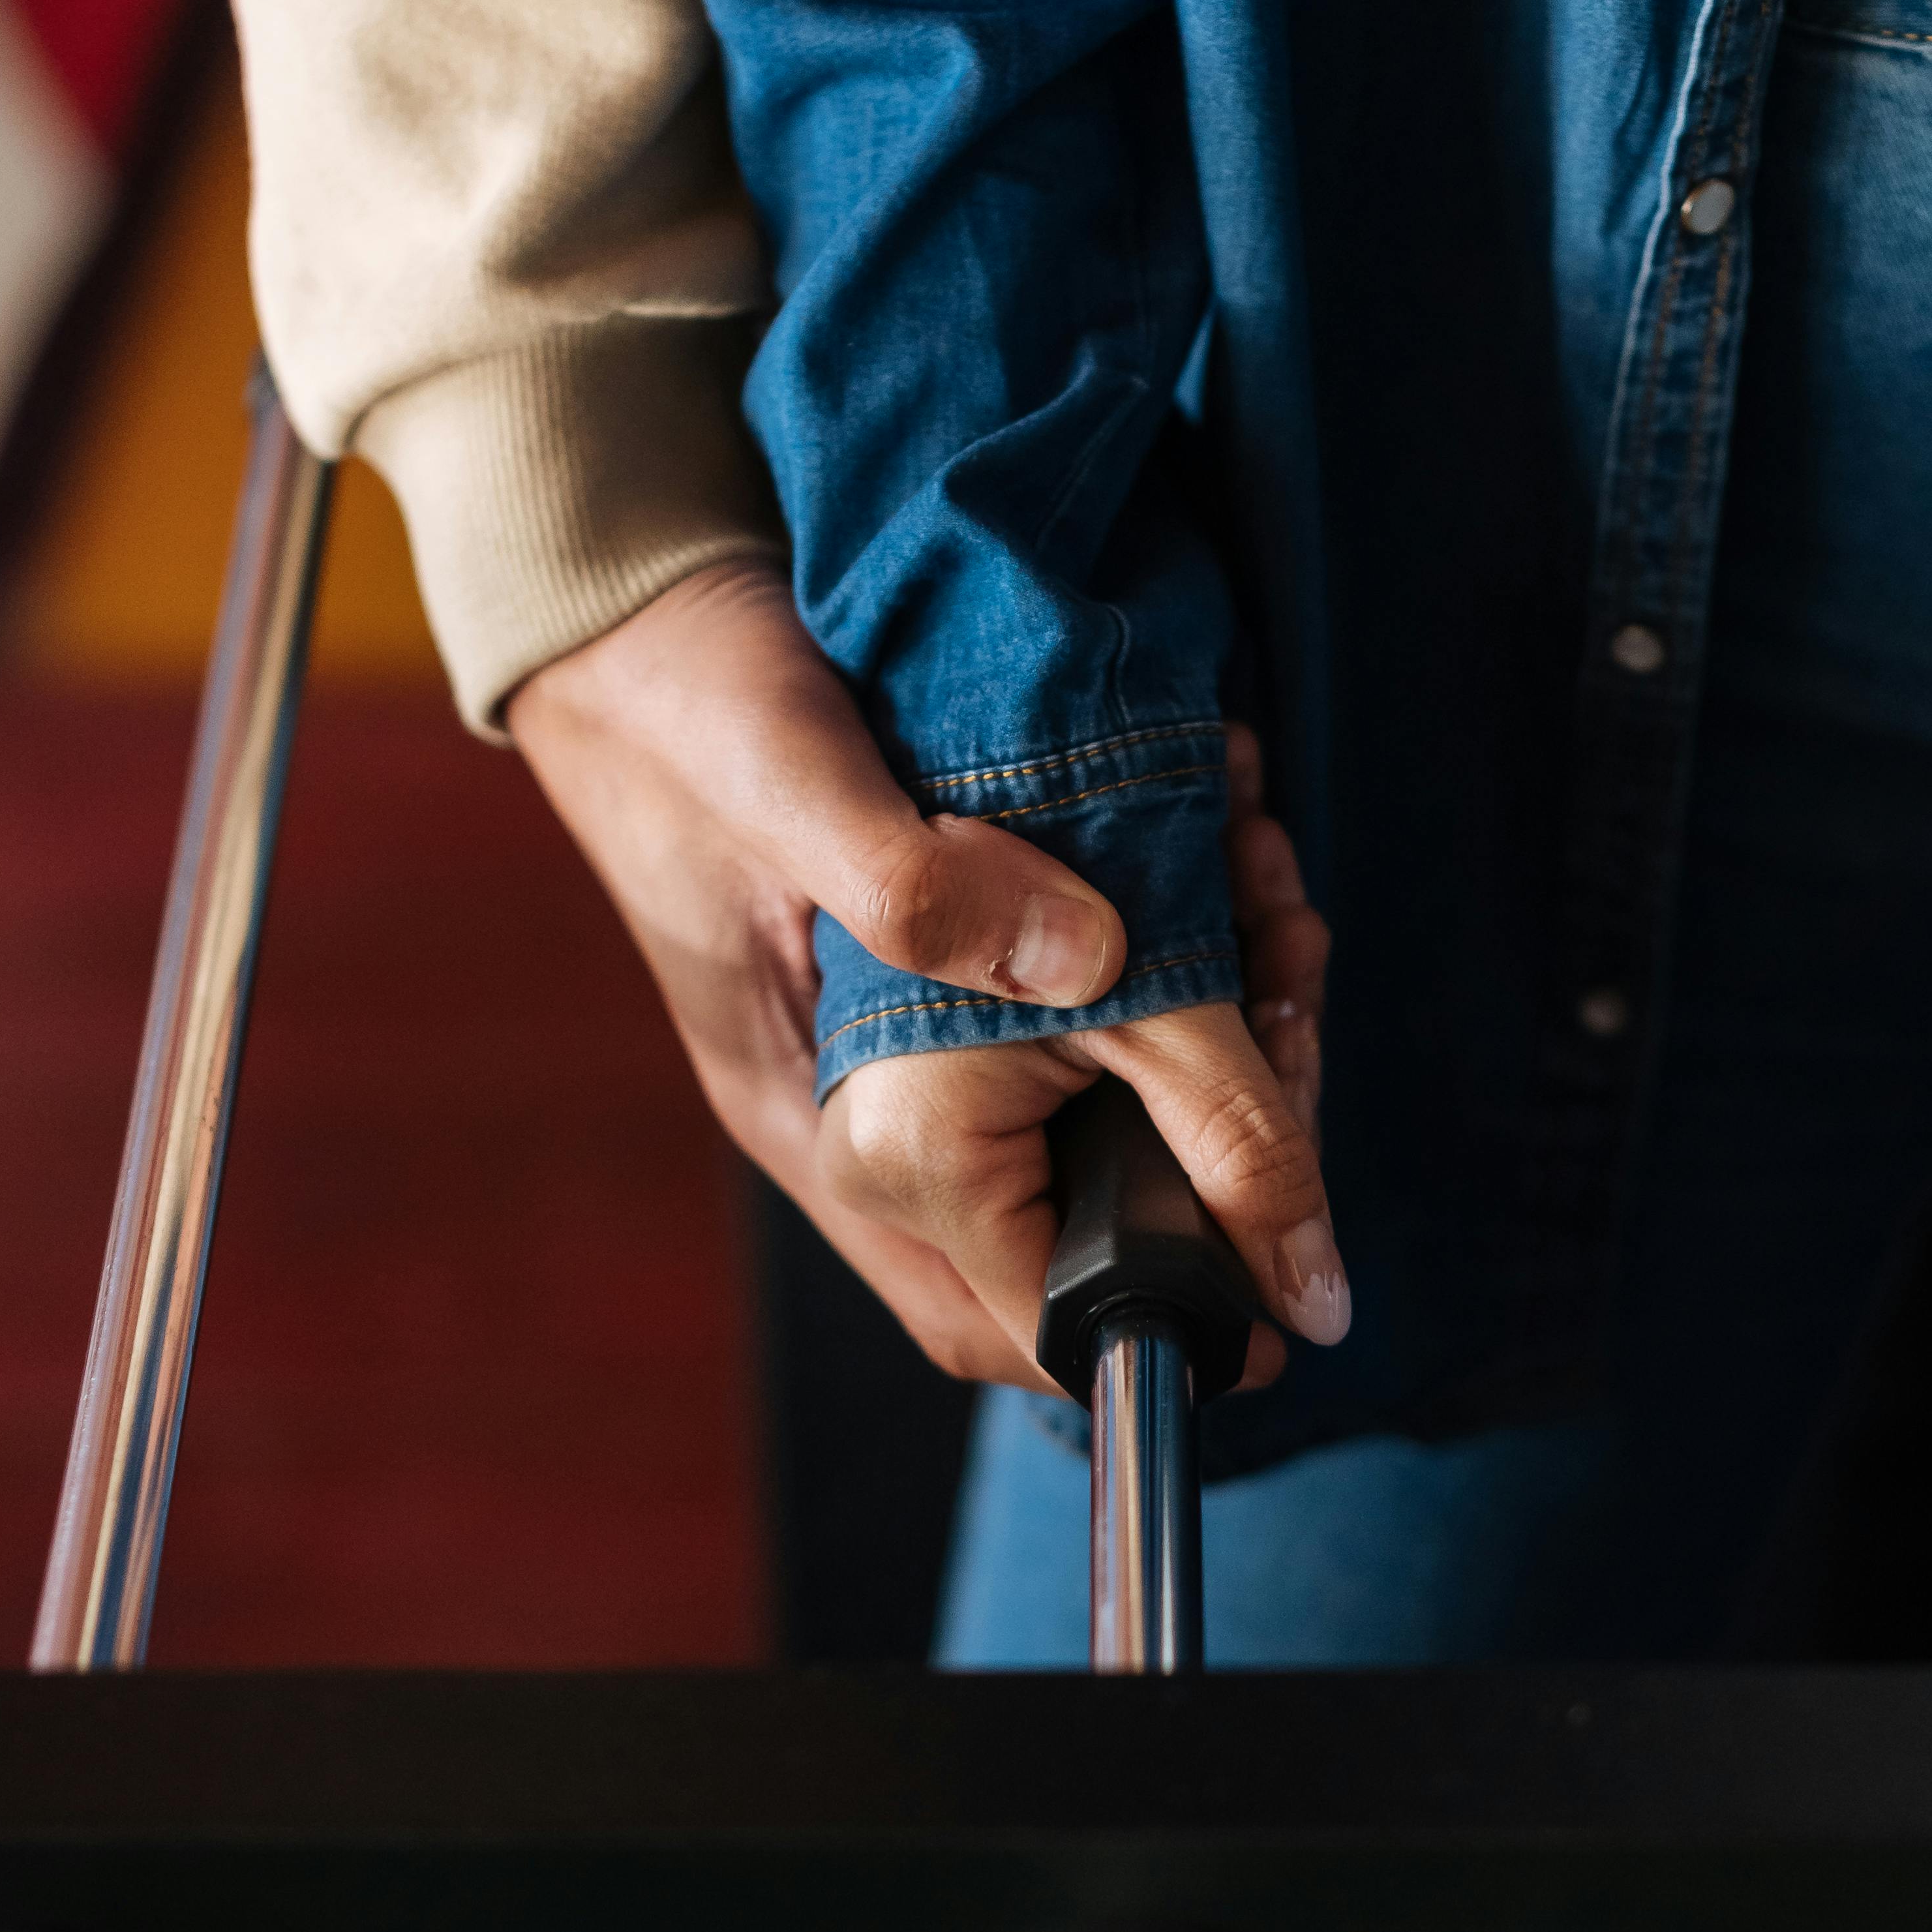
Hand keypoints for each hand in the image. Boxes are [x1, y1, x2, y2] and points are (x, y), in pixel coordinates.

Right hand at [508, 558, 1345, 1387]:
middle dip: (1236, 1144)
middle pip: (1098, 1226)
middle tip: (1297, 1009)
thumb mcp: (799, 780)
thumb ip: (922, 890)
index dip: (1152, 1317)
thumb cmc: (685, 706)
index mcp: (830, 1126)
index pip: (1000, 1314)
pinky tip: (1225, 864)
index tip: (1289, 1275)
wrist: (634, 614)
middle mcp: (876, 1125)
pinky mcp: (967, 977)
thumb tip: (1094, 964)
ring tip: (1273, 912)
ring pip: (1126, 1122)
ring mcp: (921, 1058)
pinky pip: (1114, 1025)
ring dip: (1232, 1035)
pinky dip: (1196, 966)